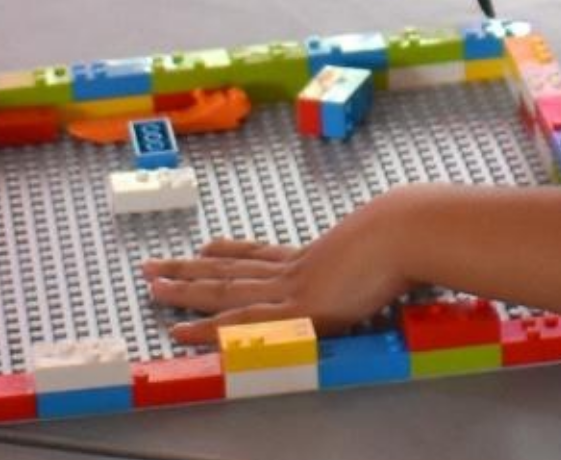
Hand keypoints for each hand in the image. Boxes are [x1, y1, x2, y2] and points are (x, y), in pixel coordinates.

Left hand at [142, 190, 414, 345]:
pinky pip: (240, 321)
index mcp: (315, 255)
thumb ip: (381, 248)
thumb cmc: (408, 233)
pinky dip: (209, 327)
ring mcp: (291, 288)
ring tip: (152, 285)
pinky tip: (182, 329)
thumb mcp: (388, 239)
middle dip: (192, 268)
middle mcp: (295, 269)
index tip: (208, 246)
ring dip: (185, 289)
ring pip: (224, 290)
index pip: (263, 254)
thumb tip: (398, 244)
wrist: (406, 231)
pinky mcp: (294, 310)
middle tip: (155, 265)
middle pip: (232, 269)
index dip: (233, 251)